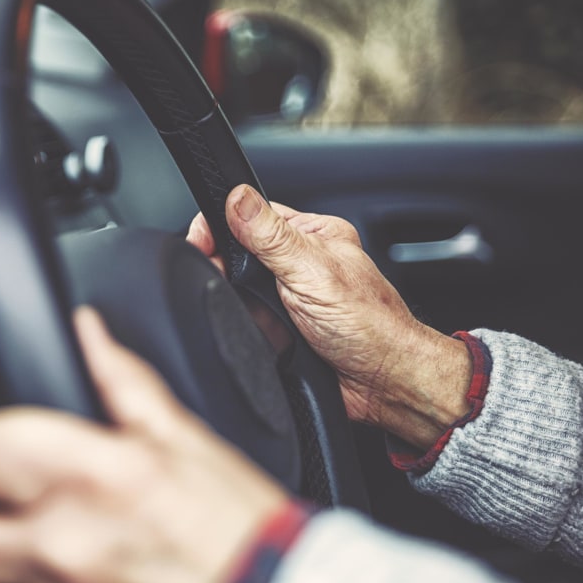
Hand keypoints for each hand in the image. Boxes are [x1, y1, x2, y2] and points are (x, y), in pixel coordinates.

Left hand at [0, 307, 288, 582]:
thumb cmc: (240, 528)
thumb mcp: (187, 439)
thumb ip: (123, 382)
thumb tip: (88, 332)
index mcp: (95, 476)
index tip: (7, 451)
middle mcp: (64, 544)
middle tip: (10, 510)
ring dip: (6, 564)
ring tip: (57, 548)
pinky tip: (79, 580)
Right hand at [187, 185, 471, 449]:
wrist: (382, 384)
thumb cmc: (370, 327)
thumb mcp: (312, 271)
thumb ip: (271, 236)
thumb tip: (238, 197)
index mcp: (311, 236)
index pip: (251, 214)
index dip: (220, 225)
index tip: (200, 242)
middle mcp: (300, 262)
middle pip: (239, 253)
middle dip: (227, 271)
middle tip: (231, 285)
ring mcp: (290, 297)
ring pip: (239, 291)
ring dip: (240, 305)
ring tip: (259, 317)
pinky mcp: (282, 328)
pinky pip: (247, 322)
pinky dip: (246, 330)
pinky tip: (260, 335)